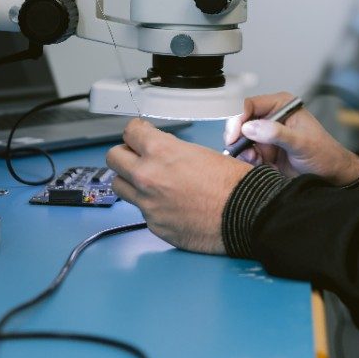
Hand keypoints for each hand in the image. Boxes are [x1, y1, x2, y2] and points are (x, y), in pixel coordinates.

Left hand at [105, 118, 250, 254]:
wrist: (245, 214)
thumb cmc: (232, 182)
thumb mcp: (200, 152)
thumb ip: (171, 152)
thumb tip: (161, 154)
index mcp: (161, 151)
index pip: (129, 132)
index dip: (136, 132)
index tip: (139, 135)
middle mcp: (147, 176)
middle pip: (113, 158)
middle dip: (125, 154)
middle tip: (137, 157)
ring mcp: (148, 204)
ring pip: (120, 186)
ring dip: (131, 181)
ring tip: (150, 183)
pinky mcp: (154, 225)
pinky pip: (141, 211)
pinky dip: (151, 206)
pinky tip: (170, 205)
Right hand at [223, 92, 358, 184]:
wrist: (331, 175)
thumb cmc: (324, 153)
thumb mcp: (302, 143)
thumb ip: (277, 134)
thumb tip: (250, 127)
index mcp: (281, 106)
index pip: (250, 105)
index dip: (238, 118)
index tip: (234, 135)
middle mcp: (271, 117)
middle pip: (241, 122)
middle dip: (237, 137)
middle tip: (241, 151)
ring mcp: (266, 135)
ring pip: (241, 140)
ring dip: (243, 151)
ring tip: (256, 160)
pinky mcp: (264, 151)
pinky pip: (247, 154)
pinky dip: (248, 161)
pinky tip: (259, 165)